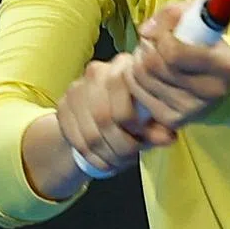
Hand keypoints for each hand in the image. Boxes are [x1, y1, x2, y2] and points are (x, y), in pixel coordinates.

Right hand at [57, 53, 176, 177]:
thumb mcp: (151, 117)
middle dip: (121, 147)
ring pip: (90, 135)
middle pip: (104, 119)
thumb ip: (159, 125)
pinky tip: (104, 161)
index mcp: (123, 66)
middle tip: (131, 158)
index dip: (135, 127)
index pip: (123, 100)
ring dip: (107, 156)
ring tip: (119, 162)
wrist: (101, 111)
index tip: (143, 141)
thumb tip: (167, 137)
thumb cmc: (134, 111)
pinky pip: (76, 141)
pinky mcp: (62, 107)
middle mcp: (96, 72)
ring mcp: (75, 88)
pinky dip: (93, 158)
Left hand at [126, 0, 229, 129]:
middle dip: (146, 46)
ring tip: (148, 53)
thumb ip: (173, 15)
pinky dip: (134, 77)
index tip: (159, 29)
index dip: (159, 35)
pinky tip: (145, 70)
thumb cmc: (208, 44)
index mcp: (223, 66)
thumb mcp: (200, 18)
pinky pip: (138, 93)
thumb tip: (145, 30)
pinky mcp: (173, 119)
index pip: (174, 52)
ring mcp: (191, 110)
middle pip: (154, 66)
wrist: (223, 84)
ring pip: (142, 78)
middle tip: (150, 40)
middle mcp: (209, 92)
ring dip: (138, 59)